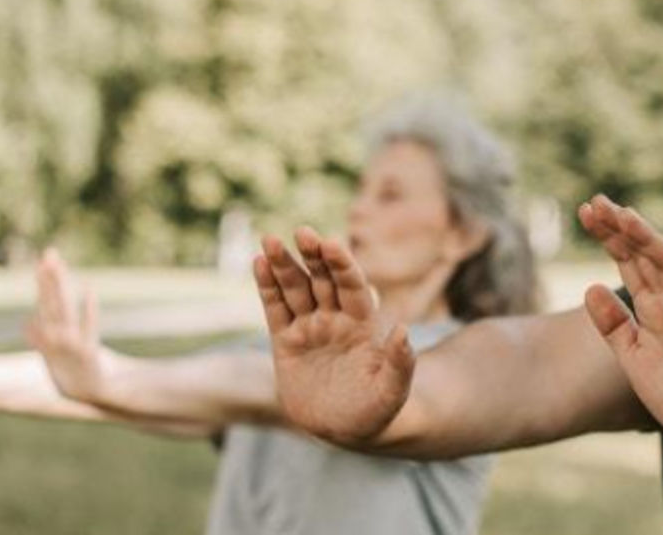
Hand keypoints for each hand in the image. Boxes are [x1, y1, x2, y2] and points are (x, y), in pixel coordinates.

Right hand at [26, 248, 113, 403]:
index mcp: (49, 334)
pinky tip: (90, 290)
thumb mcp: (52, 355)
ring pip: (64, 310)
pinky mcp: (88, 351)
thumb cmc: (69, 372)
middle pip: (53, 301)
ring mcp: (71, 343)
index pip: (45, 302)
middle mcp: (57, 336)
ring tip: (57, 266)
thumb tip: (27, 323)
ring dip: (60, 288)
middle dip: (51, 278)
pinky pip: (89, 327)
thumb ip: (41, 338)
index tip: (44, 259)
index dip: (45, 281)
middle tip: (50, 253)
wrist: (83, 393)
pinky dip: (88, 309)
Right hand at [254, 227, 413, 442]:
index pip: (352, 286)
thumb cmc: (376, 411)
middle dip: (313, 255)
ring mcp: (309, 326)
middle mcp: (335, 317)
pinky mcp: (285, 341)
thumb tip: (403, 331)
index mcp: (362, 323)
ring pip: (295, 288)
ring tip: (269, 240)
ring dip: (283, 264)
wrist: (345, 430)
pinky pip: (275, 308)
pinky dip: (266, 286)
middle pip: (323, 279)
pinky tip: (258, 263)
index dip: (342, 265)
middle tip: (304, 232)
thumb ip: (399, 364)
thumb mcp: (391, 392)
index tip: (332, 244)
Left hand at [579, 195, 662, 456]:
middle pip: (646, 257)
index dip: (609, 237)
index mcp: (653, 308)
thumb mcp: (634, 359)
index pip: (629, 263)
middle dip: (622, 230)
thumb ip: (613, 326)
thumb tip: (589, 287)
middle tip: (597, 202)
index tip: (585, 211)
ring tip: (626, 215)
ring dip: (649, 240)